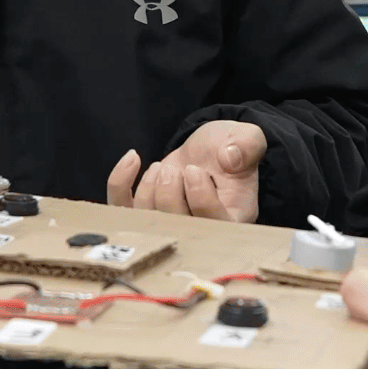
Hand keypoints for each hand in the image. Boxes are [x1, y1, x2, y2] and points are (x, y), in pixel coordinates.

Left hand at [104, 119, 267, 223]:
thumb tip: (230, 157)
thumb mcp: (247, 139)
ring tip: (162, 167)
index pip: (213, 225)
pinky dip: (119, 182)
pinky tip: (132, 158)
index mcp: (231, 219)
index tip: (194, 170)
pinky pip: (121, 206)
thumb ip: (247, 146)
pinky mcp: (144, 209)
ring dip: (148, 189)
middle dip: (168, 195)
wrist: (210, 149)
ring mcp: (167, 221)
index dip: (200, 199)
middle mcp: (199, 229)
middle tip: (174, 169)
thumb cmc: (231, 147)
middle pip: (174, 228)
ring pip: (146, 220)